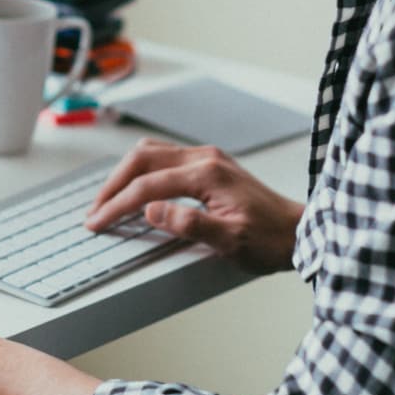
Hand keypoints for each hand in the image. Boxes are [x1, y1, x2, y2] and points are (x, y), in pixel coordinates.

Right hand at [84, 139, 303, 274]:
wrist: (300, 233)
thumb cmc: (270, 240)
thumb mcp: (231, 241)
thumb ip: (189, 224)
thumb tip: (151, 210)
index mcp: (207, 174)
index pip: (147, 185)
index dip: (117, 204)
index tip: (97, 222)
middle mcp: (205, 158)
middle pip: (142, 159)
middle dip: (113, 185)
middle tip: (94, 211)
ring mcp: (207, 158)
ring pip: (151, 153)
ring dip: (125, 174)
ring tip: (108, 199)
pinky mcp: (210, 164)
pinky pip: (164, 158)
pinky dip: (142, 171)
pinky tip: (136, 187)